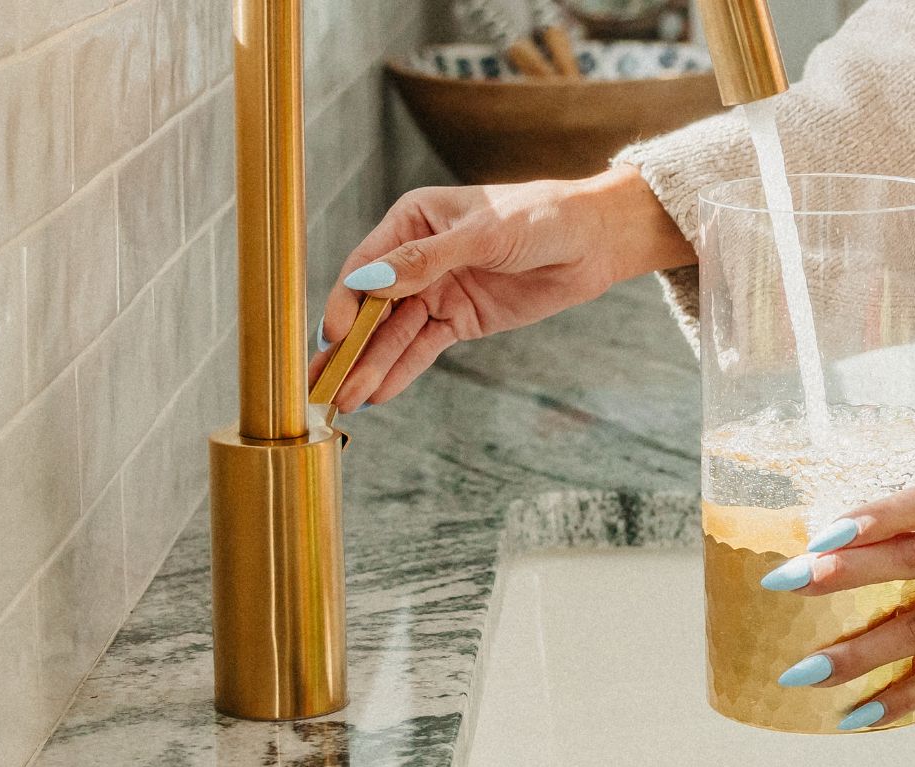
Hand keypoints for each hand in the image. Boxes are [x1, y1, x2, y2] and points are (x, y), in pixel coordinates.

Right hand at [313, 165, 695, 412]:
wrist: (594, 241)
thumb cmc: (541, 218)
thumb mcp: (483, 235)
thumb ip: (425, 260)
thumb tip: (369, 280)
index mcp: (413, 220)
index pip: (367, 265)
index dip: (346, 303)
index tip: (333, 337)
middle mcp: (416, 257)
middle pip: (373, 306)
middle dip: (349, 345)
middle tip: (320, 384)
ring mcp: (437, 290)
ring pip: (394, 333)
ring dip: (371, 365)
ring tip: (346, 399)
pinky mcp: (460, 319)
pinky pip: (423, 347)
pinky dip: (402, 370)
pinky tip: (378, 393)